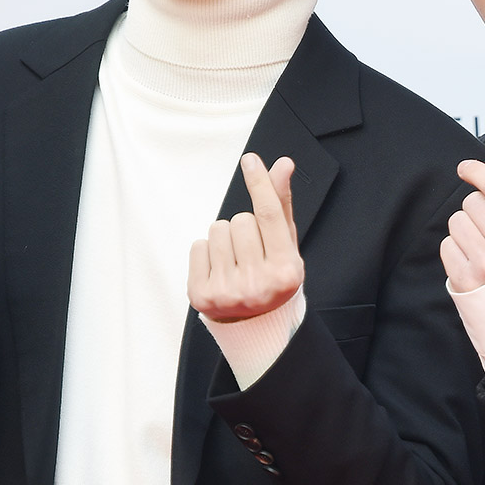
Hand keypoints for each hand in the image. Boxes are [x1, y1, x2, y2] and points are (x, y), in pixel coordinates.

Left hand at [188, 153, 304, 321]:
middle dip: (244, 227)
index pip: (269, 215)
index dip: (260, 184)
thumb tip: (282, 164)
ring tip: (235, 259)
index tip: (250, 161)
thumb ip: (282, 203)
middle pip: (240, 220)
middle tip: (252, 250)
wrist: (255, 323)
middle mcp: (259, 283)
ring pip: (217, 230)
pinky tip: (220, 269)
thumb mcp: (286, 243)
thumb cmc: (273, 274)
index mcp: (286, 269)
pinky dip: (207, 252)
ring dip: (225, 238)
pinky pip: (198, 246)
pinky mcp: (202, 296)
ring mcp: (229, 292)